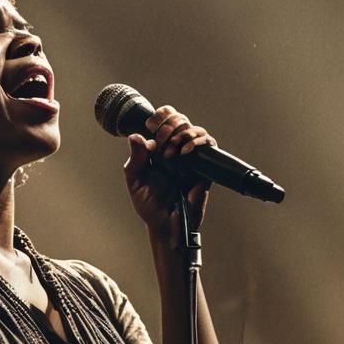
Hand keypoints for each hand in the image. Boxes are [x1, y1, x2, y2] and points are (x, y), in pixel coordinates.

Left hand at [123, 105, 216, 243]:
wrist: (166, 225)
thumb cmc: (149, 205)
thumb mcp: (135, 181)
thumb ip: (135, 160)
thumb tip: (135, 137)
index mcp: (158, 151)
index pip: (163, 122)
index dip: (160, 117)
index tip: (152, 125)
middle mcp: (175, 151)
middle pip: (180, 121)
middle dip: (171, 124)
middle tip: (163, 138)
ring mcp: (191, 158)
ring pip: (196, 130)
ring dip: (184, 132)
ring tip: (174, 146)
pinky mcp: (204, 167)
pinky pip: (208, 145)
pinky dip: (198, 142)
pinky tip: (184, 152)